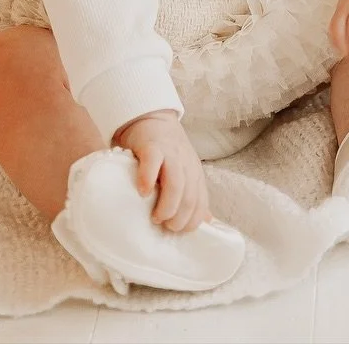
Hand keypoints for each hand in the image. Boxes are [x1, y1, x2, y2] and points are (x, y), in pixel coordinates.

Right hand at [114, 111, 209, 232]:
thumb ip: (192, 195)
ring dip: (167, 205)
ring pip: (176, 183)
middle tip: (163, 225)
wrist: (152, 117)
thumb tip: (206, 221)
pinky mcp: (152, 146)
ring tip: (155, 217)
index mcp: (195, 175)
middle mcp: (187, 165)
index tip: (173, 231)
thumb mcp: (184, 173)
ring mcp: (171, 154)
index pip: (200, 206)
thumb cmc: (166, 152)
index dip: (188, 224)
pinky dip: (148, 179)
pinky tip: (142, 192)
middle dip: (177, 219)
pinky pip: (153, 163)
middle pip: (190, 198)